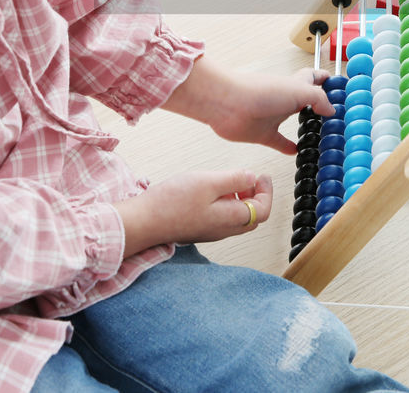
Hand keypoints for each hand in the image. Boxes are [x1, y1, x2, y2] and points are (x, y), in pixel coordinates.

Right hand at [114, 170, 272, 256]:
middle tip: (251, 179)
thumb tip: (252, 178)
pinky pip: (221, 219)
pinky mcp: (197, 229)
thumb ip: (234, 180)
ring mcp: (209, 232)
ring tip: (232, 182)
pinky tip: (213, 191)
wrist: (143, 221)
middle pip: (252, 217)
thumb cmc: (172, 202)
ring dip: (240, 200)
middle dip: (256, 197)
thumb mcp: (208, 182)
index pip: (262, 210)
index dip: (266, 191)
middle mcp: (223, 230)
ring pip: (236, 218)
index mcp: (230, 219)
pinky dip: (226, 204)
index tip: (262, 176)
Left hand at [162, 57, 333, 153]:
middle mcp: (284, 99)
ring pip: (293, 120)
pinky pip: (279, 142)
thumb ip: (318, 99)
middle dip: (318, 102)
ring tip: (320, 132)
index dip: (324, 78)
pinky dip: (288, 147)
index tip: (337, 84)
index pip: (313, 77)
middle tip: (333, 111)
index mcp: (294, 84)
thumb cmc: (259, 92)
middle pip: (305, 98)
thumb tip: (331, 110)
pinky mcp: (262, 133)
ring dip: (305, 125)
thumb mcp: (298, 91)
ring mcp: (273, 116)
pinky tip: (296, 151)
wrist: (228, 104)